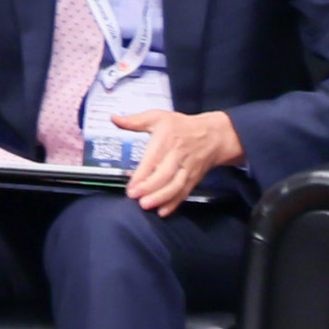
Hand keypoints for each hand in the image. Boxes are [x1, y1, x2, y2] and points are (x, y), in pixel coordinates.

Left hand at [125, 106, 245, 216]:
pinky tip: (163, 211)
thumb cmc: (182, 126)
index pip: (153, 159)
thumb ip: (135, 120)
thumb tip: (114, 119)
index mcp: (167, 140)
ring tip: (147, 205)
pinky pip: (184, 192)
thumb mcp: (158, 117)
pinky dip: (174, 203)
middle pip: (165, 174)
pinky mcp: (194, 178)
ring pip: (176, 185)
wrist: (214, 136)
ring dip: (162, 197)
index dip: (142, 174)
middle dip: (150, 188)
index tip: (131, 185)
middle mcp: (178, 155)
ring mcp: (187, 168)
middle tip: (136, 197)